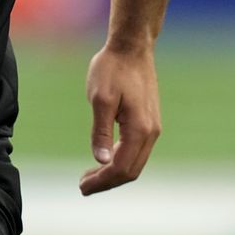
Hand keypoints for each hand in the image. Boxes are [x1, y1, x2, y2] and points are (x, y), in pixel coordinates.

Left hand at [79, 44, 160, 195]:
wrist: (132, 48)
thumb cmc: (112, 69)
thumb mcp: (100, 98)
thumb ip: (101, 131)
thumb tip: (101, 160)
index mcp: (139, 129)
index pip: (120, 168)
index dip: (101, 181)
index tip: (82, 187)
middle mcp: (151, 132)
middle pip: (131, 171)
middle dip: (107, 182)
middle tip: (83, 186)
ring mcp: (153, 127)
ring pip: (136, 163)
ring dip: (114, 173)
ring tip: (90, 177)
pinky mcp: (149, 122)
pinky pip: (137, 151)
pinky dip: (121, 161)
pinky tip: (105, 160)